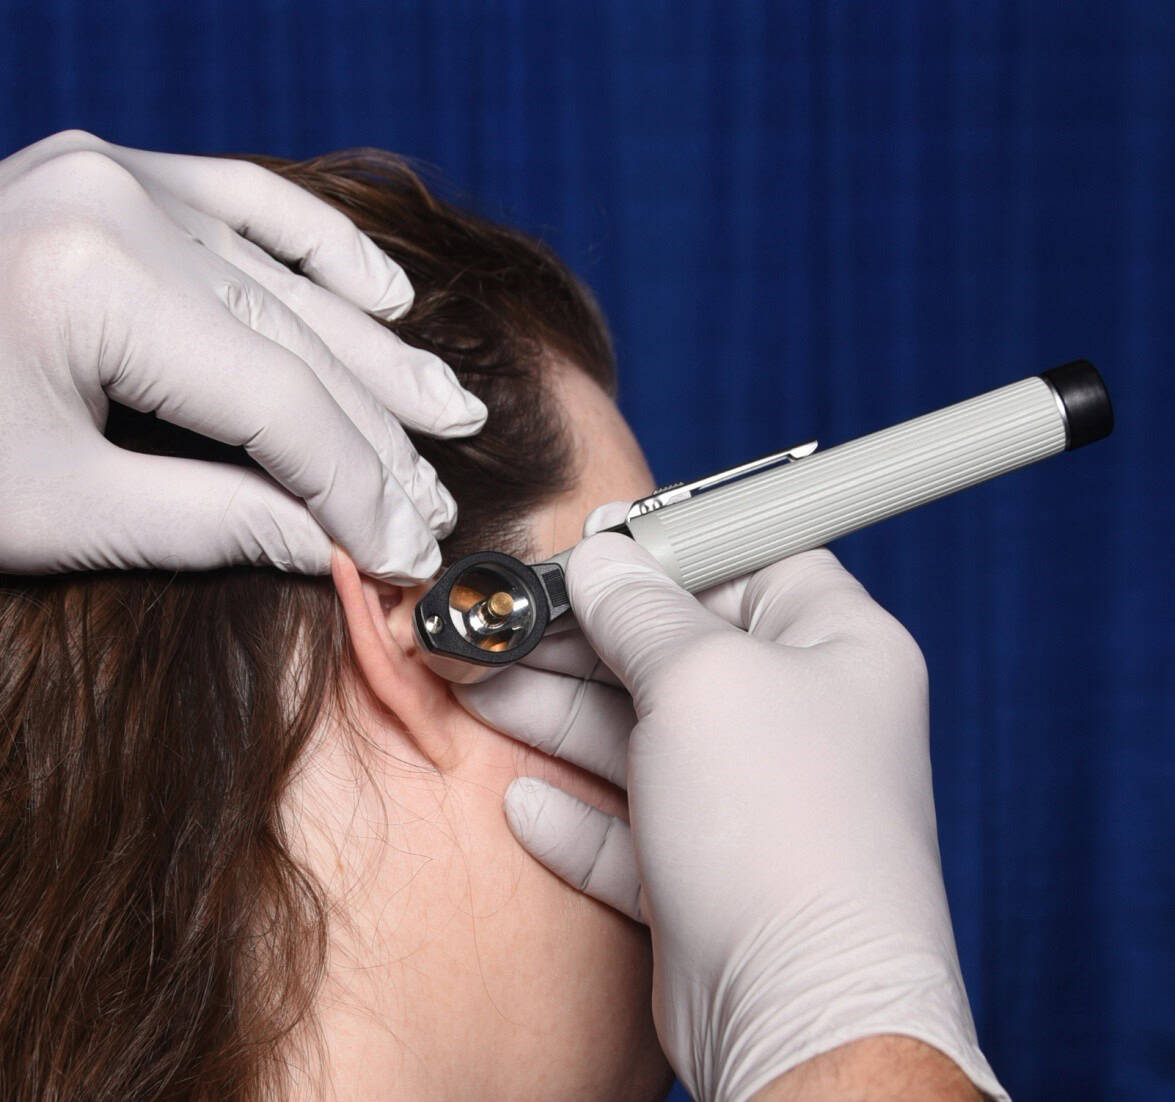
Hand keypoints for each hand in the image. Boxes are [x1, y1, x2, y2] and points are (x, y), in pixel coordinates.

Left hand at [0, 130, 485, 580]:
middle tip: (437, 503)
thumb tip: (334, 545)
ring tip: (448, 411)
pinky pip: (248, 201)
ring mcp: (118, 176)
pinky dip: (322, 250)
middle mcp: (119, 204)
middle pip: (298, 345)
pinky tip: (384, 297)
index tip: (404, 550)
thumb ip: (214, 522)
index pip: (279, 406)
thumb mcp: (59, 512)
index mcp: (97, 283)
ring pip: (288, 281)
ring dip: (374, 358)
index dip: (355, 489)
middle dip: (376, 439)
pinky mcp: (113, 176)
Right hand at [459, 517, 1005, 1101]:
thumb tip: (601, 561)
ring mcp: (753, 800)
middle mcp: (798, 720)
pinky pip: (633, 826)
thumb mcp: (701, 680)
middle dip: (583, 638)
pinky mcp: (710, 871)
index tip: (594, 547)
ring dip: (559, 716)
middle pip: (676, 652)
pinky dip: (578, 812)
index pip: (751, 561)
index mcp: (835, 648)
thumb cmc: (780, 826)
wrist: (798, 1012)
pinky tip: (526, 799)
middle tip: (503, 623)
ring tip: (479, 686)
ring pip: (641, 737)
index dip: (669, 549)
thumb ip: (642, 612)